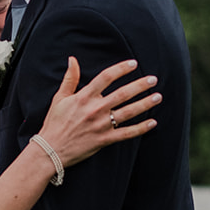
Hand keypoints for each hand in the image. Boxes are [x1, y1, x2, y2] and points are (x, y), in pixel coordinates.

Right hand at [38, 57, 159, 168]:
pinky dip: (141, 128)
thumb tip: (72, 59)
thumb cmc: (54, 123)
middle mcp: (95, 109)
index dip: (121, 69)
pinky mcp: (104, 140)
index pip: (106, 77)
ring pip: (128, 112)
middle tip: (153, 79)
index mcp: (84, 97)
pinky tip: (153, 123)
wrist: (50, 150)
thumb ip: (69, 78)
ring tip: (158, 96)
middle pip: (122, 94)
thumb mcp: (59, 98)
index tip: (133, 64)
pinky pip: (127, 133)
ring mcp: (101, 125)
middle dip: (140, 85)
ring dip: (145, 104)